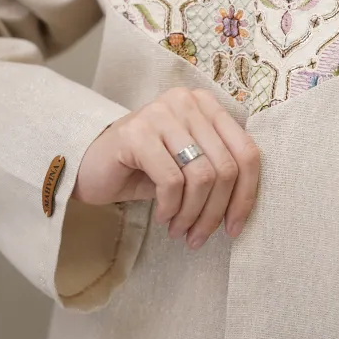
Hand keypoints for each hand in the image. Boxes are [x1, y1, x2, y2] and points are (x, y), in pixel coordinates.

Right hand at [72, 87, 259, 248]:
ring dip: (192, 214)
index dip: (246, 195)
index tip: (234, 227)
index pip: (246, 151)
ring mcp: (161, 113)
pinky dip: (171, 208)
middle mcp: (187, 101)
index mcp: (207, 105)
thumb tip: (242, 209)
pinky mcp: (136, 133)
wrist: (92, 165)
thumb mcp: (190, 165)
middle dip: (215, 212)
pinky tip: (163, 217)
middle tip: (199, 237)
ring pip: (202, 176)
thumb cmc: (146, 167)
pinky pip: (171, 181)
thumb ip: (218, 170)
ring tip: (180, 231)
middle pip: (226, 167)